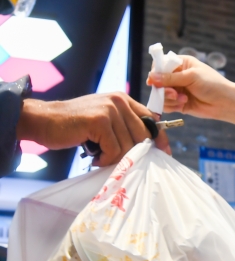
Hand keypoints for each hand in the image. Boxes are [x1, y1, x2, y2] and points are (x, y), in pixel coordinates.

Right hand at [16, 93, 170, 166]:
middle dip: (135, 153)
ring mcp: (109, 109)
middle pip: (142, 135)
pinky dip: (105, 159)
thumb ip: (125, 125)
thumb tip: (150, 145)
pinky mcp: (99, 121)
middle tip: (118, 160)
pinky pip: (114, 150)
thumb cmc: (75, 125)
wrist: (44, 120)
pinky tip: (95, 157)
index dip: (160, 138)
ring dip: (115, 158)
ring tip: (100, 156)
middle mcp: (119, 101)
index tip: (164, 153)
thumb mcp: (104, 118)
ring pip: (128, 145)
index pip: (152, 120)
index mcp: (124, 99)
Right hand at [147, 55, 234, 119]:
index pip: (161, 65)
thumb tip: (151, 77)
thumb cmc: (212, 85)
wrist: (226, 103)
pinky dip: (172, 106)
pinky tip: (183, 105)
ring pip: (161, 95)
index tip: (153, 82)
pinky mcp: (179, 103)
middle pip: (158, 82)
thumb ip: (171, 78)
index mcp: (182, 64)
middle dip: (163, 89)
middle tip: (173, 93)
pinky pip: (167, 105)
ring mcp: (178, 90)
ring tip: (183, 99)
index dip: (155, 73)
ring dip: (169, 99)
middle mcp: (178, 76)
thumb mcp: (191, 77)